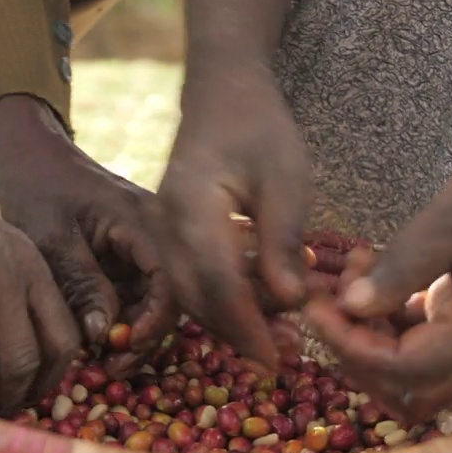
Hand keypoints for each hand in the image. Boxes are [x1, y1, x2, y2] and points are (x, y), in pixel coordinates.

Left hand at [0, 96, 174, 376]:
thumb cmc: (38, 190)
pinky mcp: (135, 261)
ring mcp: (148, 249)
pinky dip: (125, 324)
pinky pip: (140, 299)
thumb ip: (81, 283)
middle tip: (110, 368)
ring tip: (105, 363)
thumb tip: (104, 335)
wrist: (33, 157)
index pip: (169, 279)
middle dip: (145, 338)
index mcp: (144, 222)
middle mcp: (158, 235)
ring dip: (135, 336)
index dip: (152, 321)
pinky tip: (102, 344)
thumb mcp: (50, 237)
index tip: (121, 345)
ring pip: (157, 305)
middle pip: (170, 298)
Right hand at [151, 63, 313, 367]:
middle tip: (283, 359)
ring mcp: (161, 231)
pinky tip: (261, 308)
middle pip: (197, 300)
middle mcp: (164, 225)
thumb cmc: (259, 127)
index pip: (217, 285)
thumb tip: (290, 302)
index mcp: (190, 208)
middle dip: (239, 334)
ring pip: (191, 296)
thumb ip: (283, 241)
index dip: (247, 328)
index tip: (277, 360)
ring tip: (278, 339)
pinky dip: (224, 301)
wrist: (221, 92)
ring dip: (232, 322)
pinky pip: (191, 280)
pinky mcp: (170, 236)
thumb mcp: (286, 179)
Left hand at [304, 144, 451, 419]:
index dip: (351, 345)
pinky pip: (422, 342)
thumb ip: (402, 268)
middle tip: (323, 297)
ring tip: (350, 276)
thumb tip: (350, 308)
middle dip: (356, 348)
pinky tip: (374, 271)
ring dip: (372, 337)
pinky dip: (391, 320)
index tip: (314, 307)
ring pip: (411, 369)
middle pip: (404, 383)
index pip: (402, 368)